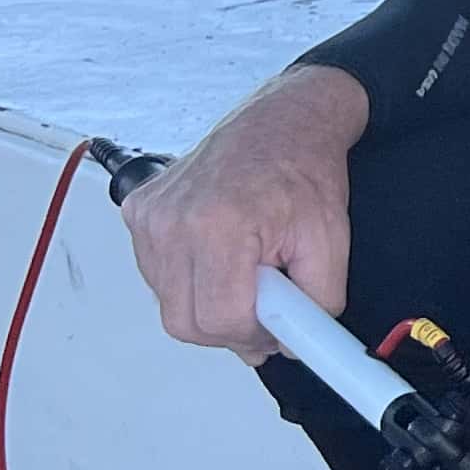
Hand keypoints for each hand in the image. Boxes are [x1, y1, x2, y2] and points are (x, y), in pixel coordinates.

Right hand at [121, 64, 368, 357]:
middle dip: (229, 328)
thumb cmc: (303, 170)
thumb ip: (315, 305)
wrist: (282, 124)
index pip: (219, 319)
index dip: (252, 334)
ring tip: (245, 268)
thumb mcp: (332, 243)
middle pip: (185, 322)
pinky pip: (157, 274)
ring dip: (208, 302)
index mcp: (220, 224)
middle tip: (264, 306)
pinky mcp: (137, 212)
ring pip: (169, 303)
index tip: (275, 327)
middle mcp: (173, 220)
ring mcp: (149, 215)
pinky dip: (189, 277)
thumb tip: (290, 345)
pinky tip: (219, 253)